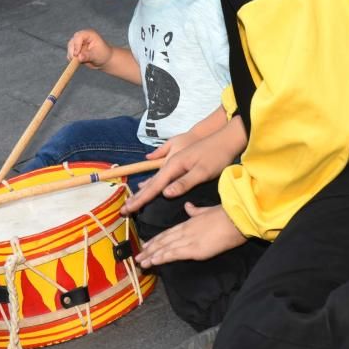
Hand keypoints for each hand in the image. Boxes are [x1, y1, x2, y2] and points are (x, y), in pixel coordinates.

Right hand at [67, 29, 112, 68]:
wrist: (104, 59)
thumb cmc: (103, 55)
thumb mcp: (96, 55)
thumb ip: (88, 56)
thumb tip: (79, 57)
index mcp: (89, 34)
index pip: (79, 36)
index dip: (76, 45)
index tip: (77, 54)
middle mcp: (83, 37)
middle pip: (72, 41)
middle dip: (72, 51)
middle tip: (75, 59)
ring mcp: (78, 42)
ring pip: (70, 47)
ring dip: (71, 55)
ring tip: (78, 61)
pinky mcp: (76, 49)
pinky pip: (69, 52)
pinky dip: (71, 58)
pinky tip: (77, 62)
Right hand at [122, 118, 246, 214]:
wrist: (225, 138)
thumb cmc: (216, 155)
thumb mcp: (202, 171)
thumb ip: (184, 182)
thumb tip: (165, 193)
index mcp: (174, 166)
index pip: (154, 187)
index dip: (140, 199)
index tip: (127, 210)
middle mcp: (171, 163)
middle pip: (151, 183)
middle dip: (137, 197)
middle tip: (124, 210)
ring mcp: (174, 162)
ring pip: (154, 180)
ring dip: (143, 192)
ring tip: (132, 202)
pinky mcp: (180, 163)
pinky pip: (160, 176)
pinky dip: (151, 184)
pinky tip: (147, 185)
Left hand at [136, 204, 244, 267]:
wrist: (237, 218)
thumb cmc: (227, 214)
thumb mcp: (208, 210)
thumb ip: (196, 211)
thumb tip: (188, 206)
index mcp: (189, 222)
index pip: (169, 232)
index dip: (157, 239)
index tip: (147, 244)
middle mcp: (186, 231)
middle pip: (164, 240)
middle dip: (150, 249)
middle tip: (138, 256)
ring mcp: (189, 240)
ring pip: (165, 248)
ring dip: (152, 256)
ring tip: (141, 262)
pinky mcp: (195, 250)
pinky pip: (174, 254)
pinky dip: (162, 257)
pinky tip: (153, 261)